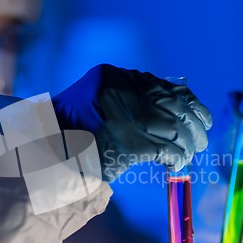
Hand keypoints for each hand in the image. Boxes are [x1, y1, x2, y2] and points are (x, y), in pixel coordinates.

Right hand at [52, 64, 212, 181]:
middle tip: (201, 139)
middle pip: (173, 105)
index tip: (200, 115)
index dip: (188, 101)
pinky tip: (176, 165)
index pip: (162, 86)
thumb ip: (126, 101)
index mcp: (111, 77)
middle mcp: (119, 91)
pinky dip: (177, 158)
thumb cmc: (68, 135)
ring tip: (191, 154)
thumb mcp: (96, 105)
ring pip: (174, 127)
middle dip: (194, 123)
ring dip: (188, 143)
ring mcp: (124, 117)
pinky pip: (166, 149)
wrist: (41, 158)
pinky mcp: (129, 144)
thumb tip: (169, 109)